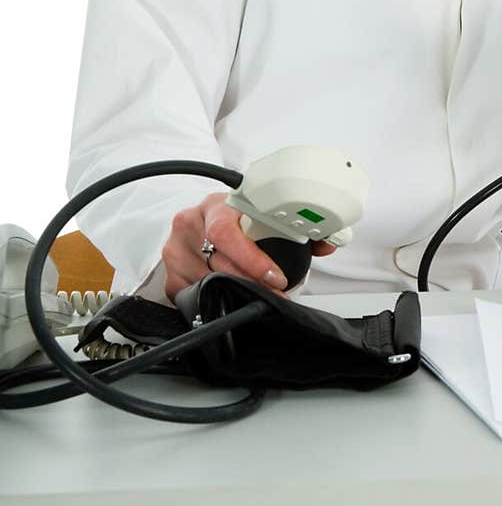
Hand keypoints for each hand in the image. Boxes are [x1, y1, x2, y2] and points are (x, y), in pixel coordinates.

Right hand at [161, 191, 336, 302]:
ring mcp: (177, 249)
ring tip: (257, 295)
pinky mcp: (170, 273)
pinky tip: (228, 298)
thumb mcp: (261, 218)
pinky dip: (213, 300)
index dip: (253, 258)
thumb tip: (328, 242)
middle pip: (220, 262)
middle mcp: (192, 223)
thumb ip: (298, 230)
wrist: (203, 221)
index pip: (227, 231)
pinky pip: (192, 295)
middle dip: (251, 282)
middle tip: (275, 292)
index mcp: (217, 205)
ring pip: (207, 281)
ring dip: (233, 292)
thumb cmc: (237, 220)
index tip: (275, 275)